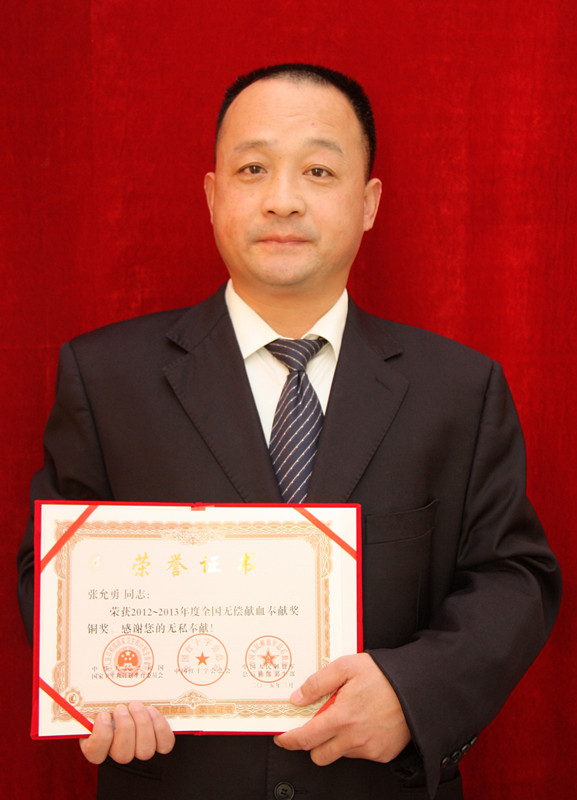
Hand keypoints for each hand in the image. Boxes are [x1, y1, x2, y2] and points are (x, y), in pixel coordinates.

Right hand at [79, 701, 174, 764]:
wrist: (131, 696)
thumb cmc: (109, 696)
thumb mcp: (94, 696)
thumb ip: (86, 695)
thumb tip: (60, 681)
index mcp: (96, 743)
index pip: (95, 753)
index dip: (101, 736)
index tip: (103, 715)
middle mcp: (118, 751)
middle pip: (122, 754)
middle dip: (125, 727)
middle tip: (123, 706)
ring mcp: (139, 749)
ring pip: (144, 751)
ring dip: (142, 724)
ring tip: (138, 706)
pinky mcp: (159, 742)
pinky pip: (164, 744)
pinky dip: (160, 727)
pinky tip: (152, 711)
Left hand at [274, 653, 410, 764]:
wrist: (418, 688)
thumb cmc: (384, 675)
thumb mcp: (346, 666)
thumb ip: (318, 683)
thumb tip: (298, 698)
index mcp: (342, 717)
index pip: (306, 738)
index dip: (289, 740)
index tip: (282, 737)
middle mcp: (354, 738)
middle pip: (319, 755)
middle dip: (312, 743)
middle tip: (316, 725)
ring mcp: (369, 749)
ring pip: (340, 754)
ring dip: (336, 741)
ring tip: (348, 716)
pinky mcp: (382, 754)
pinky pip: (360, 754)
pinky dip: (356, 742)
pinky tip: (364, 722)